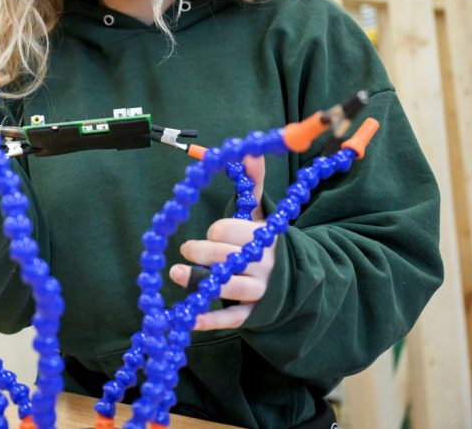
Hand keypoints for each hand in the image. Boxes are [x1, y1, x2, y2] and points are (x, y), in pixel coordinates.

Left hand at [169, 155, 272, 329]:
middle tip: (186, 250)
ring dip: (198, 282)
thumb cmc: (265, 243)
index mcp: (264, 237)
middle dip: (201, 252)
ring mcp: (259, 292)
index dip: (215, 231)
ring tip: (176, 274)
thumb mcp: (261, 214)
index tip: (211, 232)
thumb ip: (254, 184)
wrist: (296, 283)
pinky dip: (208, 320)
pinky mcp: (252, 315)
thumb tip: (249, 150)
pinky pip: (230, 318)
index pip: (231, 231)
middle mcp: (264, 265)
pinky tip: (187, 319)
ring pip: (228, 288)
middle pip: (226, 258)